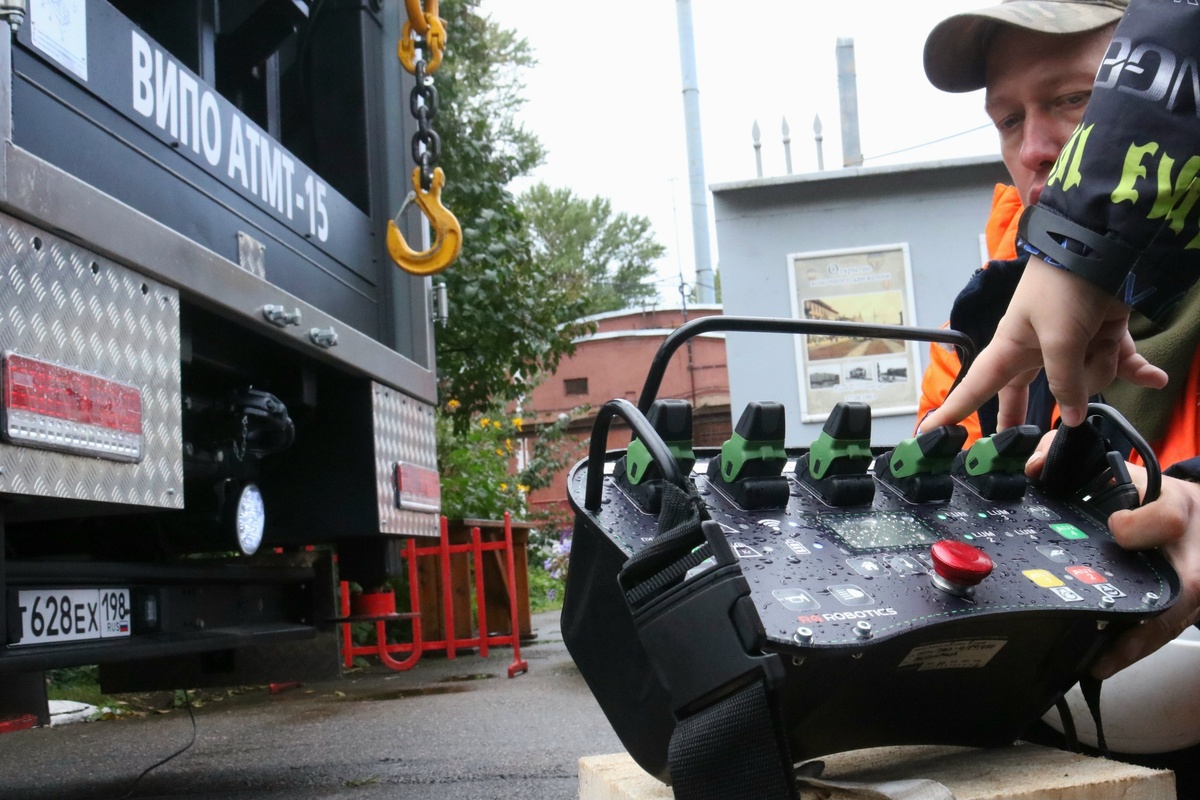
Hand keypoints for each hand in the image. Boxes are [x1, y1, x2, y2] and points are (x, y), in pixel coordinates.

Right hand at [919, 256, 1165, 431]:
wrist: (1104, 247)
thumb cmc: (1064, 287)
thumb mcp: (1059, 339)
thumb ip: (1064, 383)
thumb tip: (1069, 419)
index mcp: (1012, 347)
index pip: (976, 386)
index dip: (954, 410)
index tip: (929, 432)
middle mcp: (1039, 348)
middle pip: (1029, 391)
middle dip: (1023, 413)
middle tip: (1013, 445)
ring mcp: (1073, 342)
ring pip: (1087, 378)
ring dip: (1102, 362)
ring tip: (1103, 337)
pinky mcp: (1103, 334)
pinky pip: (1123, 361)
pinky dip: (1140, 367)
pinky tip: (1156, 379)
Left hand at [1025, 436, 1199, 677]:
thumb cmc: (1152, 496)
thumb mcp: (1120, 467)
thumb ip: (1068, 456)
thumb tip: (1033, 467)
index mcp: (1177, 508)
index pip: (1170, 517)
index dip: (1142, 525)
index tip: (1116, 527)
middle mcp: (1192, 554)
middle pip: (1183, 585)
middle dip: (1143, 606)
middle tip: (1094, 619)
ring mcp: (1192, 587)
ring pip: (1172, 619)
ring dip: (1133, 643)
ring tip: (1095, 660)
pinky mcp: (1186, 609)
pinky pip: (1163, 635)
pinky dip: (1132, 651)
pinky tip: (1100, 664)